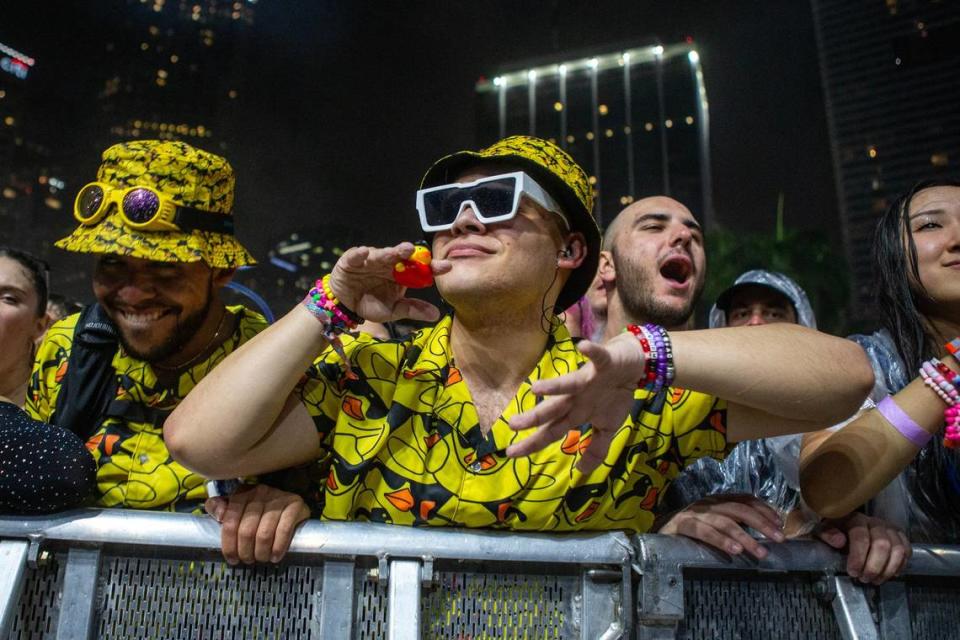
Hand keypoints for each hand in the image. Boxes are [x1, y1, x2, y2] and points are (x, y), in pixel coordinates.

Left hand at [206, 484, 310, 564]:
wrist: (293, 506)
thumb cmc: (261, 512)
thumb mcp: (238, 508)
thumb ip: (220, 508)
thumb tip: (216, 511)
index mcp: (243, 493)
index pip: (229, 522)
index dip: (228, 545)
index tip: (232, 559)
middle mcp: (261, 492)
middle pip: (246, 531)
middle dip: (246, 552)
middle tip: (249, 560)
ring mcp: (280, 498)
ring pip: (264, 534)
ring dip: (261, 553)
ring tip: (262, 558)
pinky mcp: (296, 505)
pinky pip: (284, 531)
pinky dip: (278, 548)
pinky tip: (275, 556)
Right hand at [328, 243, 450, 321]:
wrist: (345, 305)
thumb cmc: (371, 303)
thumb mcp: (393, 310)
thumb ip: (412, 309)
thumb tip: (437, 314)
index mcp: (400, 274)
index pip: (419, 269)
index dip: (433, 267)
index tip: (447, 267)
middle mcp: (388, 264)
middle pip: (401, 257)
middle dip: (409, 253)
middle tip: (418, 251)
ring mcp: (370, 260)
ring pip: (381, 255)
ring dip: (390, 252)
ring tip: (402, 250)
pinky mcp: (351, 261)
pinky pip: (355, 257)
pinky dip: (359, 255)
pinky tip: (364, 253)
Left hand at [507, 333, 645, 473]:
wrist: (631, 366)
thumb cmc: (614, 396)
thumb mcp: (608, 428)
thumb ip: (596, 449)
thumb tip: (581, 472)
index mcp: (575, 414)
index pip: (550, 431)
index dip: (532, 443)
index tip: (510, 453)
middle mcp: (576, 398)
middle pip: (552, 410)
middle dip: (534, 417)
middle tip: (513, 424)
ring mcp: (588, 380)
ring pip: (568, 384)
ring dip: (554, 386)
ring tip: (536, 389)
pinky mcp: (603, 364)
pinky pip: (597, 357)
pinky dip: (591, 352)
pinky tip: (581, 347)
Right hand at [656, 495, 784, 559]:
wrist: (658, 534)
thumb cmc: (690, 533)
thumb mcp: (714, 524)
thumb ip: (733, 524)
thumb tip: (764, 535)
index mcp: (717, 500)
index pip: (745, 499)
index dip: (764, 509)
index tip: (780, 523)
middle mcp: (708, 503)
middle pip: (739, 509)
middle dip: (761, 523)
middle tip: (779, 539)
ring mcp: (695, 513)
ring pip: (725, 521)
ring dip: (746, 537)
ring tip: (761, 552)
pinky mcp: (683, 525)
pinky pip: (704, 532)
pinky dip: (721, 540)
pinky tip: (734, 550)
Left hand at [815, 512, 910, 583]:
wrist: (844, 527)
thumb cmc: (833, 531)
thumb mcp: (822, 531)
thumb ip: (827, 535)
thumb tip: (839, 541)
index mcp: (854, 519)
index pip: (861, 536)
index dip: (858, 557)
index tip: (852, 572)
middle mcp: (874, 521)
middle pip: (882, 544)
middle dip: (873, 566)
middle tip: (864, 579)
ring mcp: (889, 528)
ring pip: (897, 549)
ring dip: (887, 569)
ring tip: (875, 580)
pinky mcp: (899, 536)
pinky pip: (906, 550)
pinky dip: (900, 564)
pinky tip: (890, 573)